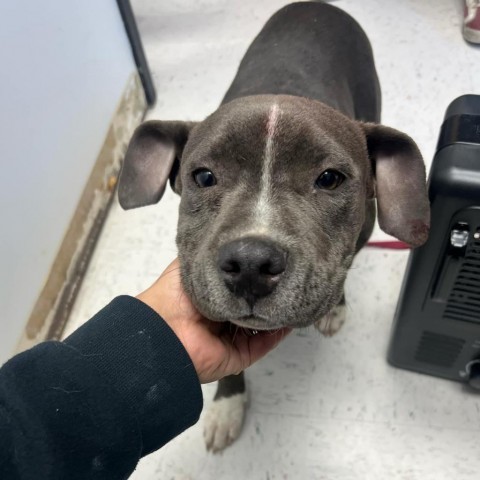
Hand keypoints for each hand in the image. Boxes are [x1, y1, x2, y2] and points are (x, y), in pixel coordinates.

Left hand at [137, 258, 290, 382]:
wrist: (164, 328)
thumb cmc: (173, 295)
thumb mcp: (192, 263)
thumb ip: (213, 256)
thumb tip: (234, 244)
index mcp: (213, 297)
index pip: (241, 287)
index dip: (256, 276)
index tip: (274, 263)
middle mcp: (224, 318)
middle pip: (254, 306)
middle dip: (270, 294)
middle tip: (290, 277)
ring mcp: (233, 338)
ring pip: (263, 326)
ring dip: (277, 312)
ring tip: (295, 293)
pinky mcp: (239, 355)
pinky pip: (264, 344)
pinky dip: (278, 333)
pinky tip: (289, 315)